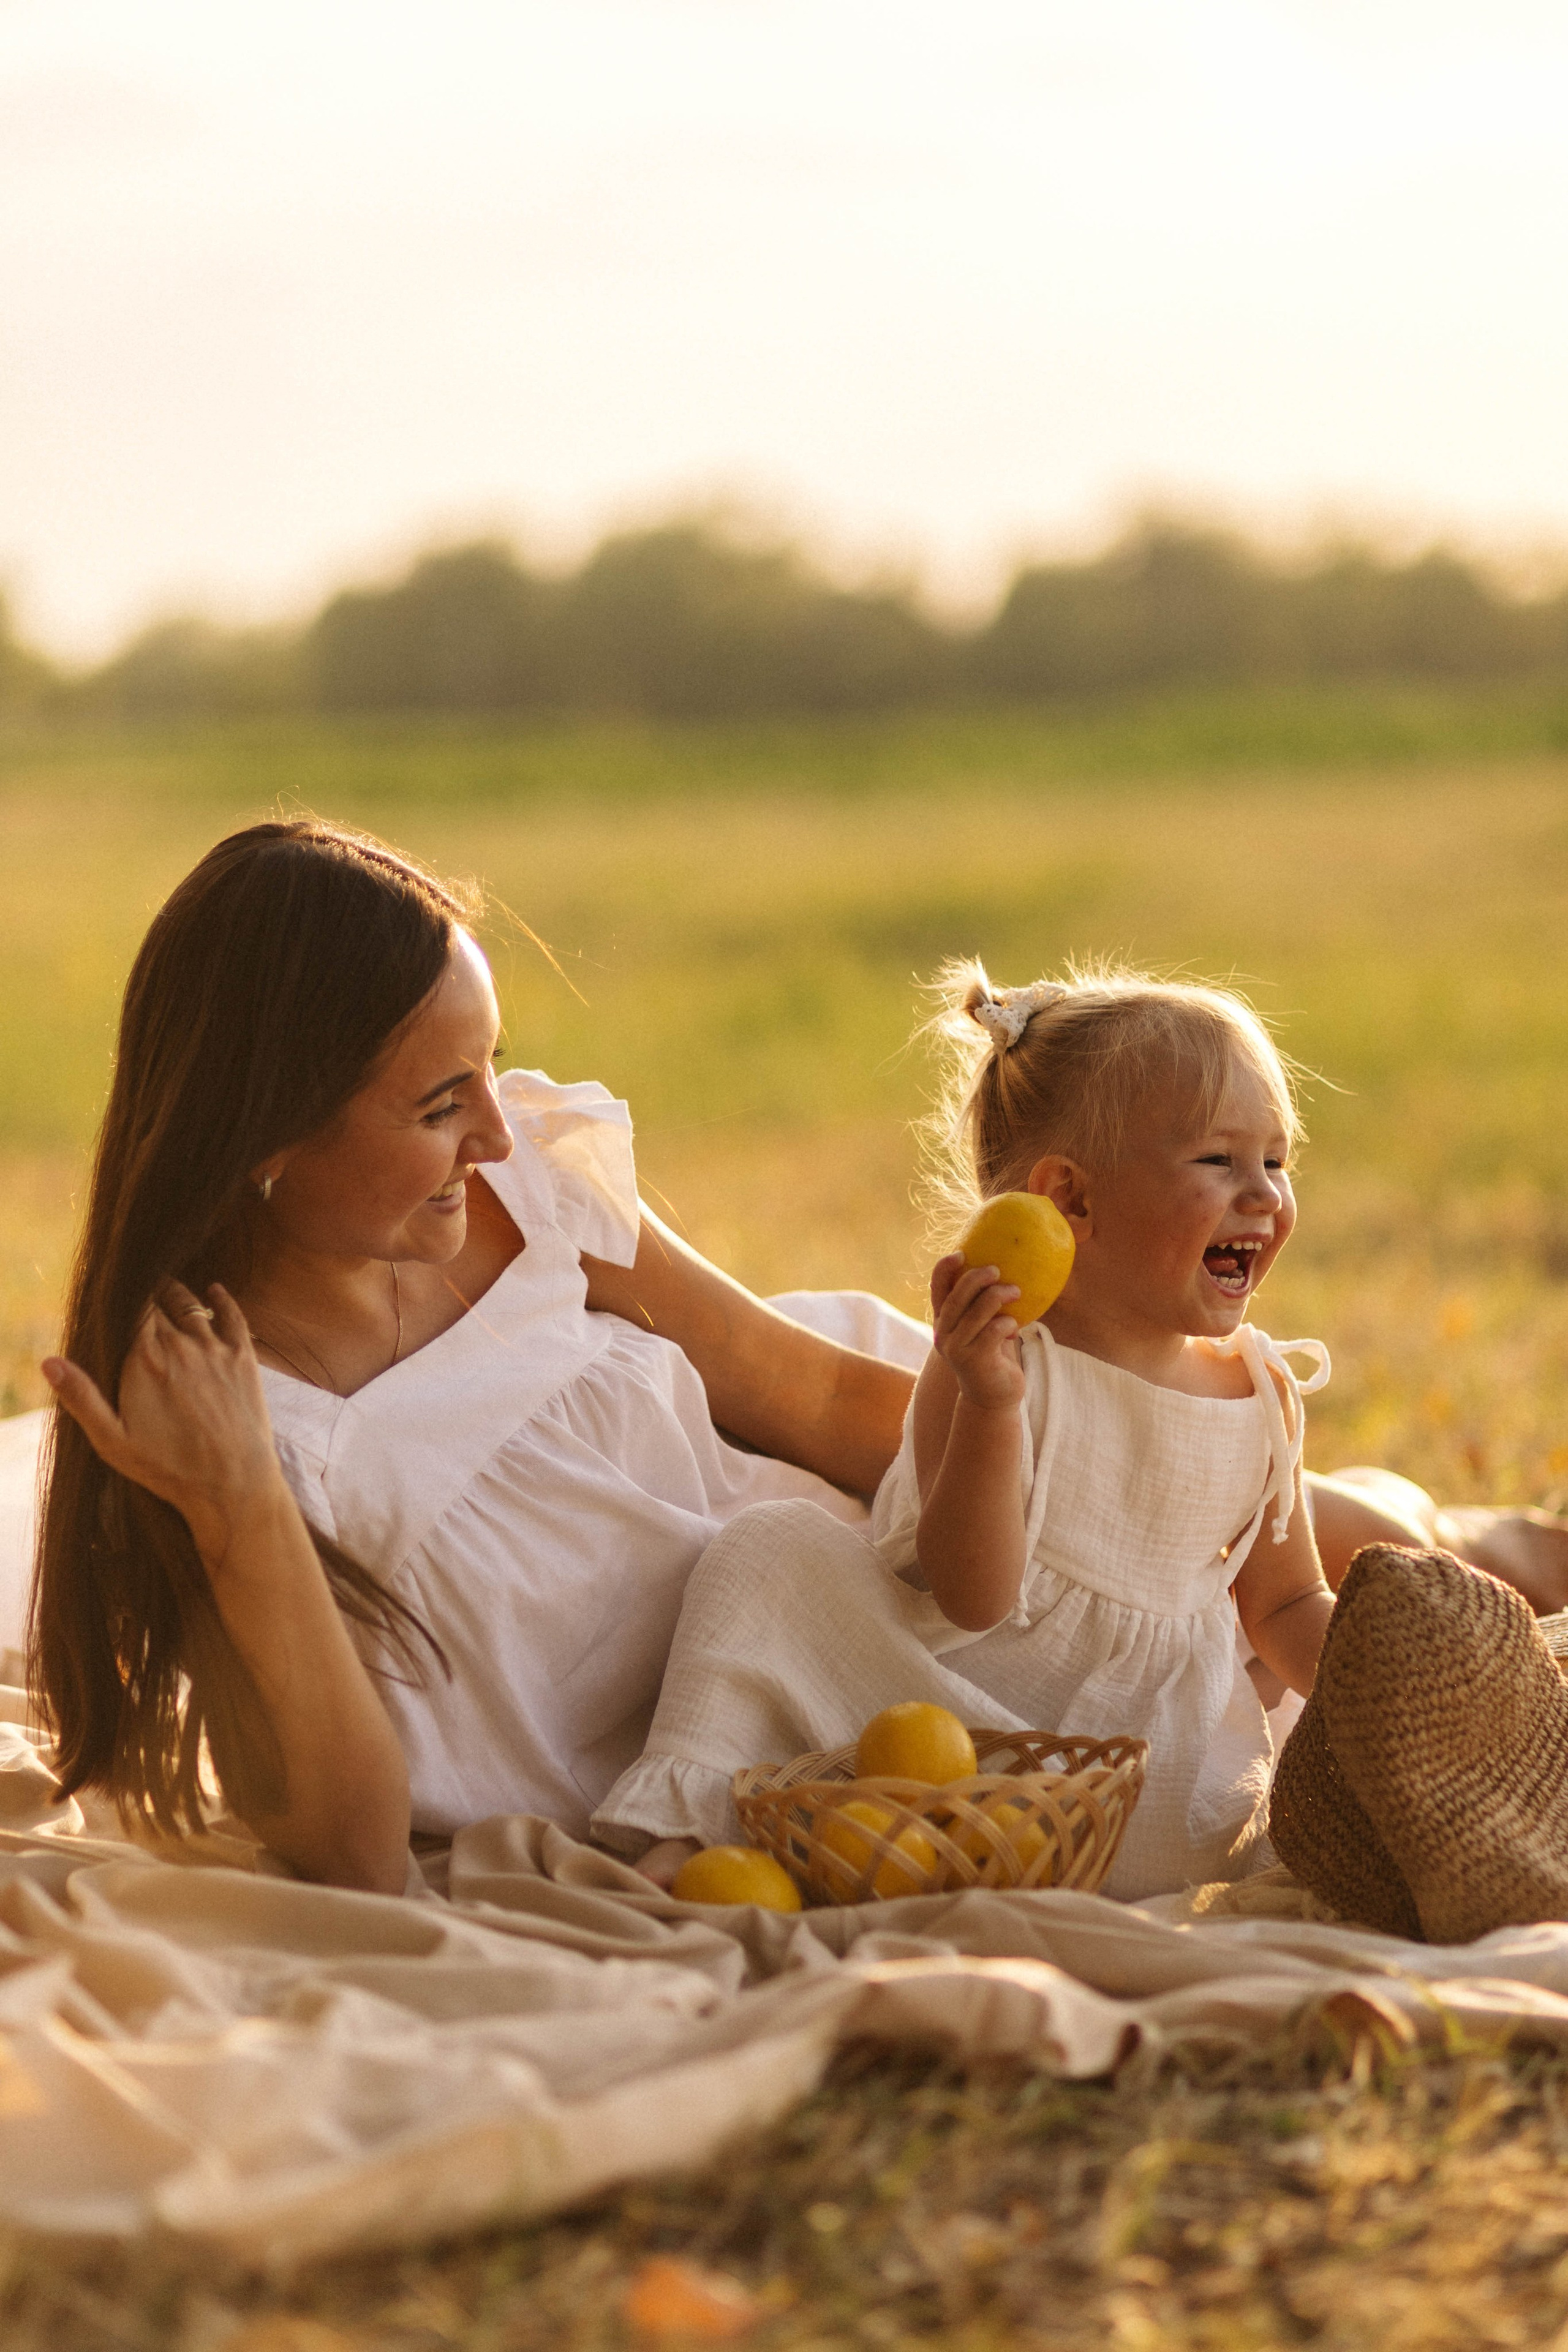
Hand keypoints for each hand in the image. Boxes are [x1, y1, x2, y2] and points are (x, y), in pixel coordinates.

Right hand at [43, 1282, 289, 1567]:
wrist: (231, 1482)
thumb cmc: (168, 1466)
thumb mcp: (113, 1440)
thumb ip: (81, 1398)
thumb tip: (49, 1362)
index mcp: (145, 1361)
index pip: (132, 1309)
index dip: (124, 1296)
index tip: (117, 1293)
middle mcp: (181, 1346)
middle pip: (159, 1303)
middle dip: (146, 1293)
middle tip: (138, 1289)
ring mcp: (215, 1350)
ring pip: (192, 1305)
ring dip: (177, 1293)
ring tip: (166, 1288)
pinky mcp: (243, 1359)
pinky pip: (234, 1317)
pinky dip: (223, 1299)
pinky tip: (215, 1290)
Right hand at [930, 1252, 1025, 1412]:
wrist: (992, 1397)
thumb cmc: (992, 1356)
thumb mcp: (982, 1328)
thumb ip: (982, 1307)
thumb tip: (1003, 1273)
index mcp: (943, 1323)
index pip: (937, 1290)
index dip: (944, 1270)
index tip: (961, 1254)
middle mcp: (944, 1335)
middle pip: (956, 1298)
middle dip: (976, 1279)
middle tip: (996, 1269)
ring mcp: (957, 1349)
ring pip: (976, 1313)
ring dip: (998, 1296)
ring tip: (1016, 1291)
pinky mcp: (976, 1361)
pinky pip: (993, 1331)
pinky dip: (1006, 1322)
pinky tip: (1014, 1327)